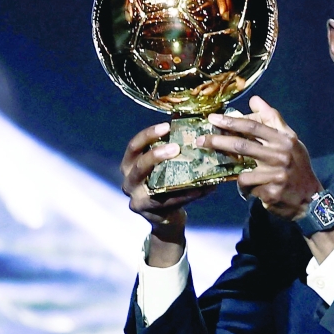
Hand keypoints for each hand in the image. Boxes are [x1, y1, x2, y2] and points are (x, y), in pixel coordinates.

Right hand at [120, 123, 213, 264]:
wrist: (165, 217)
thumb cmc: (165, 183)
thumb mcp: (163, 164)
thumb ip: (170, 143)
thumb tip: (186, 115)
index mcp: (129, 164)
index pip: (134, 146)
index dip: (148, 135)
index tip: (167, 126)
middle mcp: (128, 180)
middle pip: (138, 165)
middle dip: (156, 155)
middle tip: (176, 147)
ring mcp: (137, 199)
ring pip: (152, 185)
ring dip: (174, 177)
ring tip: (193, 168)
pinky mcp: (150, 212)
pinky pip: (171, 201)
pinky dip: (189, 194)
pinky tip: (205, 187)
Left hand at [199, 96, 321, 220]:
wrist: (311, 199)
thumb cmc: (297, 167)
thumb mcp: (291, 141)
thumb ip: (273, 120)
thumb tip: (254, 100)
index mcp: (284, 140)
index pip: (254, 126)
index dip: (232, 121)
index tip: (213, 119)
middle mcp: (281, 155)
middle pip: (242, 145)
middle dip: (218, 142)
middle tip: (200, 141)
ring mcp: (276, 175)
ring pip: (242, 172)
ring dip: (238, 176)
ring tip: (245, 179)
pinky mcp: (271, 193)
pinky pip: (248, 189)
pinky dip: (247, 190)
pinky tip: (255, 191)